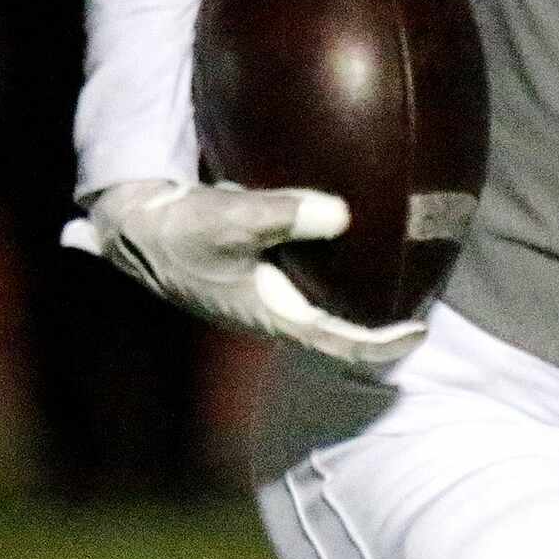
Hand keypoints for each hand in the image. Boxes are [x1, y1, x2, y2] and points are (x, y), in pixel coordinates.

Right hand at [61, 179, 425, 374]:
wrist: (136, 227)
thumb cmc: (180, 230)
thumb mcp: (231, 219)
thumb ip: (284, 216)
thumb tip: (342, 214)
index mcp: (272, 316)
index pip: (340, 344)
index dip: (384, 344)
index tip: (419, 331)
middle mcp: (274, 313)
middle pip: (339, 331)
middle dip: (380, 324)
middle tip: (423, 299)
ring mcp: (266, 298)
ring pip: (325, 309)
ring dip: (360, 300)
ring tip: (402, 274)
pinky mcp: (260, 276)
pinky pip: (310, 286)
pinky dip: (337, 277)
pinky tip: (355, 249)